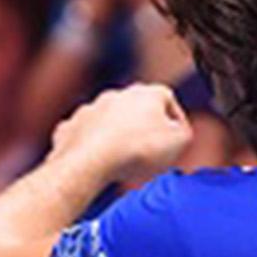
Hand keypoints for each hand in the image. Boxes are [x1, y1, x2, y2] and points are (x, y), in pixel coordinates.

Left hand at [49, 84, 193, 188]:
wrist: (89, 162)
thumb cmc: (134, 151)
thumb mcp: (180, 142)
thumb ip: (185, 132)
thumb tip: (181, 131)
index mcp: (146, 93)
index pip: (168, 101)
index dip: (175, 123)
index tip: (175, 141)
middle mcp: (116, 95)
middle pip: (137, 111)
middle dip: (144, 130)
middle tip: (151, 154)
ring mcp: (91, 110)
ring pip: (109, 123)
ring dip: (118, 138)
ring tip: (125, 162)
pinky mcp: (72, 127)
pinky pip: (85, 137)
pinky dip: (92, 148)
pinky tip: (100, 164)